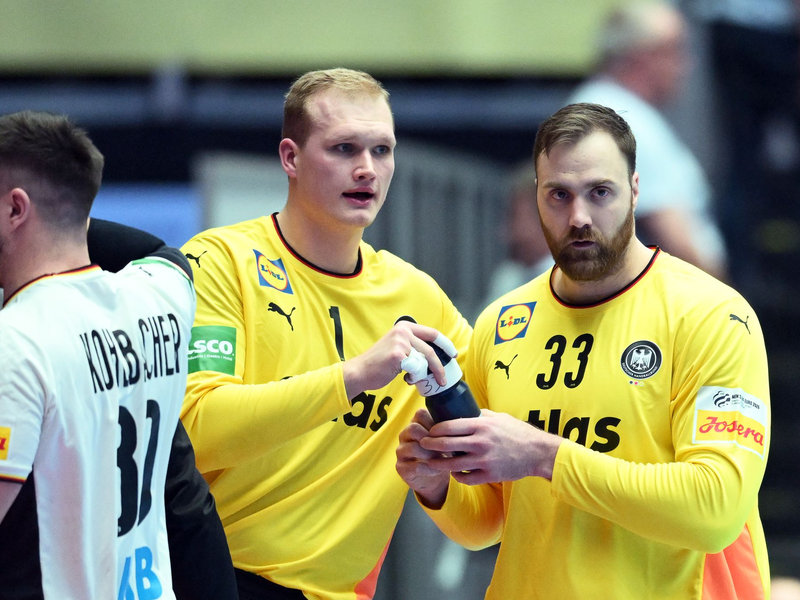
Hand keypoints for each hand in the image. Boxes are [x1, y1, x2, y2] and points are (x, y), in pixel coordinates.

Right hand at [342, 321, 448, 398]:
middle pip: (430, 350)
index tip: (453, 354)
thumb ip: (414, 346)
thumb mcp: (398, 347)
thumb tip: (435, 356)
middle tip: (443, 380)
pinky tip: (404, 378)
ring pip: (424, 362)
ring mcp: (400, 341)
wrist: (360, 371)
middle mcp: (403, 330)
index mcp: (405, 326)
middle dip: (439, 367)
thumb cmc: (380, 363)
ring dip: (421, 374)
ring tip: (410, 378)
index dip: (446, 344)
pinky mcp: (398, 354)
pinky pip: (416, 370)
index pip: (432, 333)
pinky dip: (413, 378)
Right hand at [396, 409, 450, 507]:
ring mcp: (401, 451)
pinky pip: (414, 466)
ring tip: (443, 460)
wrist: (433, 478)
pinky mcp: (401, 467)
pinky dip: (429, 469)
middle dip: (433, 440)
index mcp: (416, 423)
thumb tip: (466, 422)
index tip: (449, 434)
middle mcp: (405, 435)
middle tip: (447, 448)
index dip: (435, 422)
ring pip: (413, 447)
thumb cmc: (442, 454)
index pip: (420, 413)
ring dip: (431, 455)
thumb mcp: (445, 439)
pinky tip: (438, 471)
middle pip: (414, 428)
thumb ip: (449, 429)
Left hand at [420, 410, 563, 483]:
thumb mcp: (499, 417)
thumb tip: (465, 412)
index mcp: (480, 426)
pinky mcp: (489, 475)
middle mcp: (479, 442)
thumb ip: (481, 415)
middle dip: (429, 445)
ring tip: (432, 462)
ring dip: (438, 463)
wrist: (537, 452)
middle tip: (423, 445)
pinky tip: (455, 472)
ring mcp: (483, 460)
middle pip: (445, 444)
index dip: (434, 430)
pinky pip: (465, 478)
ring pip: (451, 465)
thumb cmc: (518, 433)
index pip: (448, 426)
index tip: (429, 431)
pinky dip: (457, 476)